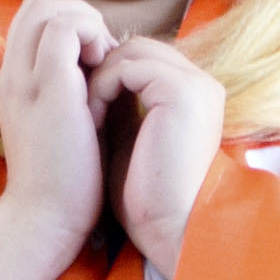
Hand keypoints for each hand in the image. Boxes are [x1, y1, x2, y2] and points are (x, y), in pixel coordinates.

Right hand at [0, 0, 111, 278]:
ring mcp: (28, 78)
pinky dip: (92, 35)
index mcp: (15, 84)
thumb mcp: (63, 128)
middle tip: (103, 55)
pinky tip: (106, 69)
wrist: (45, 222)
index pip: (33, 20)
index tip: (96, 59)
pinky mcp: (50, 87)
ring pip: (48, 7)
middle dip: (79, 15)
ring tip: (103, 62)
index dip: (69, 23)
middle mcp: (14, 74)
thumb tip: (105, 69)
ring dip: (87, 23)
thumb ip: (73, 95)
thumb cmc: (63, 184)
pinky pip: (66, 27)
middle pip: (37, 4)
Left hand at [91, 35, 224, 279]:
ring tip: (87, 116)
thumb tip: (91, 74)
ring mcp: (195, 85)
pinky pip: (128, 68)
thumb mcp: (129, 139)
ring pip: (130, 53)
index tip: (83, 103)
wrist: (168, 230)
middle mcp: (201, 84)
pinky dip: (103, 87)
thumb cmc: (147, 199)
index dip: (108, 74)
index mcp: (193, 96)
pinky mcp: (181, 92)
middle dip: (102, 70)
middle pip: (137, 49)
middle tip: (78, 103)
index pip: (144, 60)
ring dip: (99, 79)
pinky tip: (94, 119)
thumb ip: (120, 104)